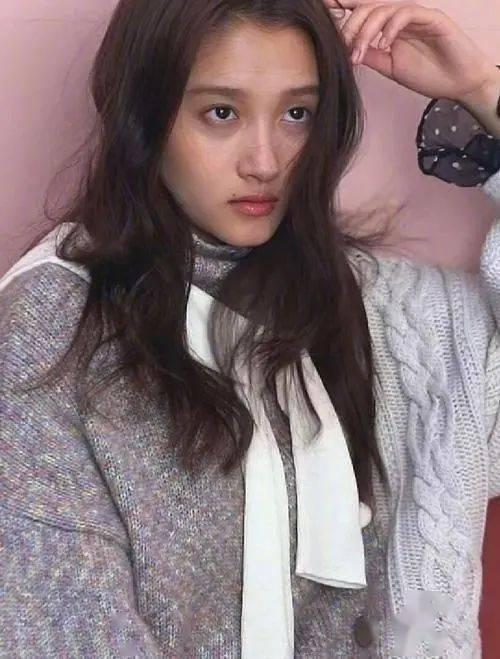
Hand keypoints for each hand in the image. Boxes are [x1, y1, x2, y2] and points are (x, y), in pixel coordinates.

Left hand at [323, 0, 499, 104]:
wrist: (458, 83)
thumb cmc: (428, 74)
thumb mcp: (390, 67)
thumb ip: (370, 56)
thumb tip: (346, 52)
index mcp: (389, 27)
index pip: (363, 12)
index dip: (343, 7)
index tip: (322, 10)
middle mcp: (400, 17)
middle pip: (368, 8)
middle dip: (350, 26)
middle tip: (343, 48)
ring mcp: (416, 15)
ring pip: (383, 9)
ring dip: (366, 31)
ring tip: (360, 53)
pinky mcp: (431, 18)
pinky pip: (406, 13)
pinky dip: (391, 27)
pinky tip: (383, 44)